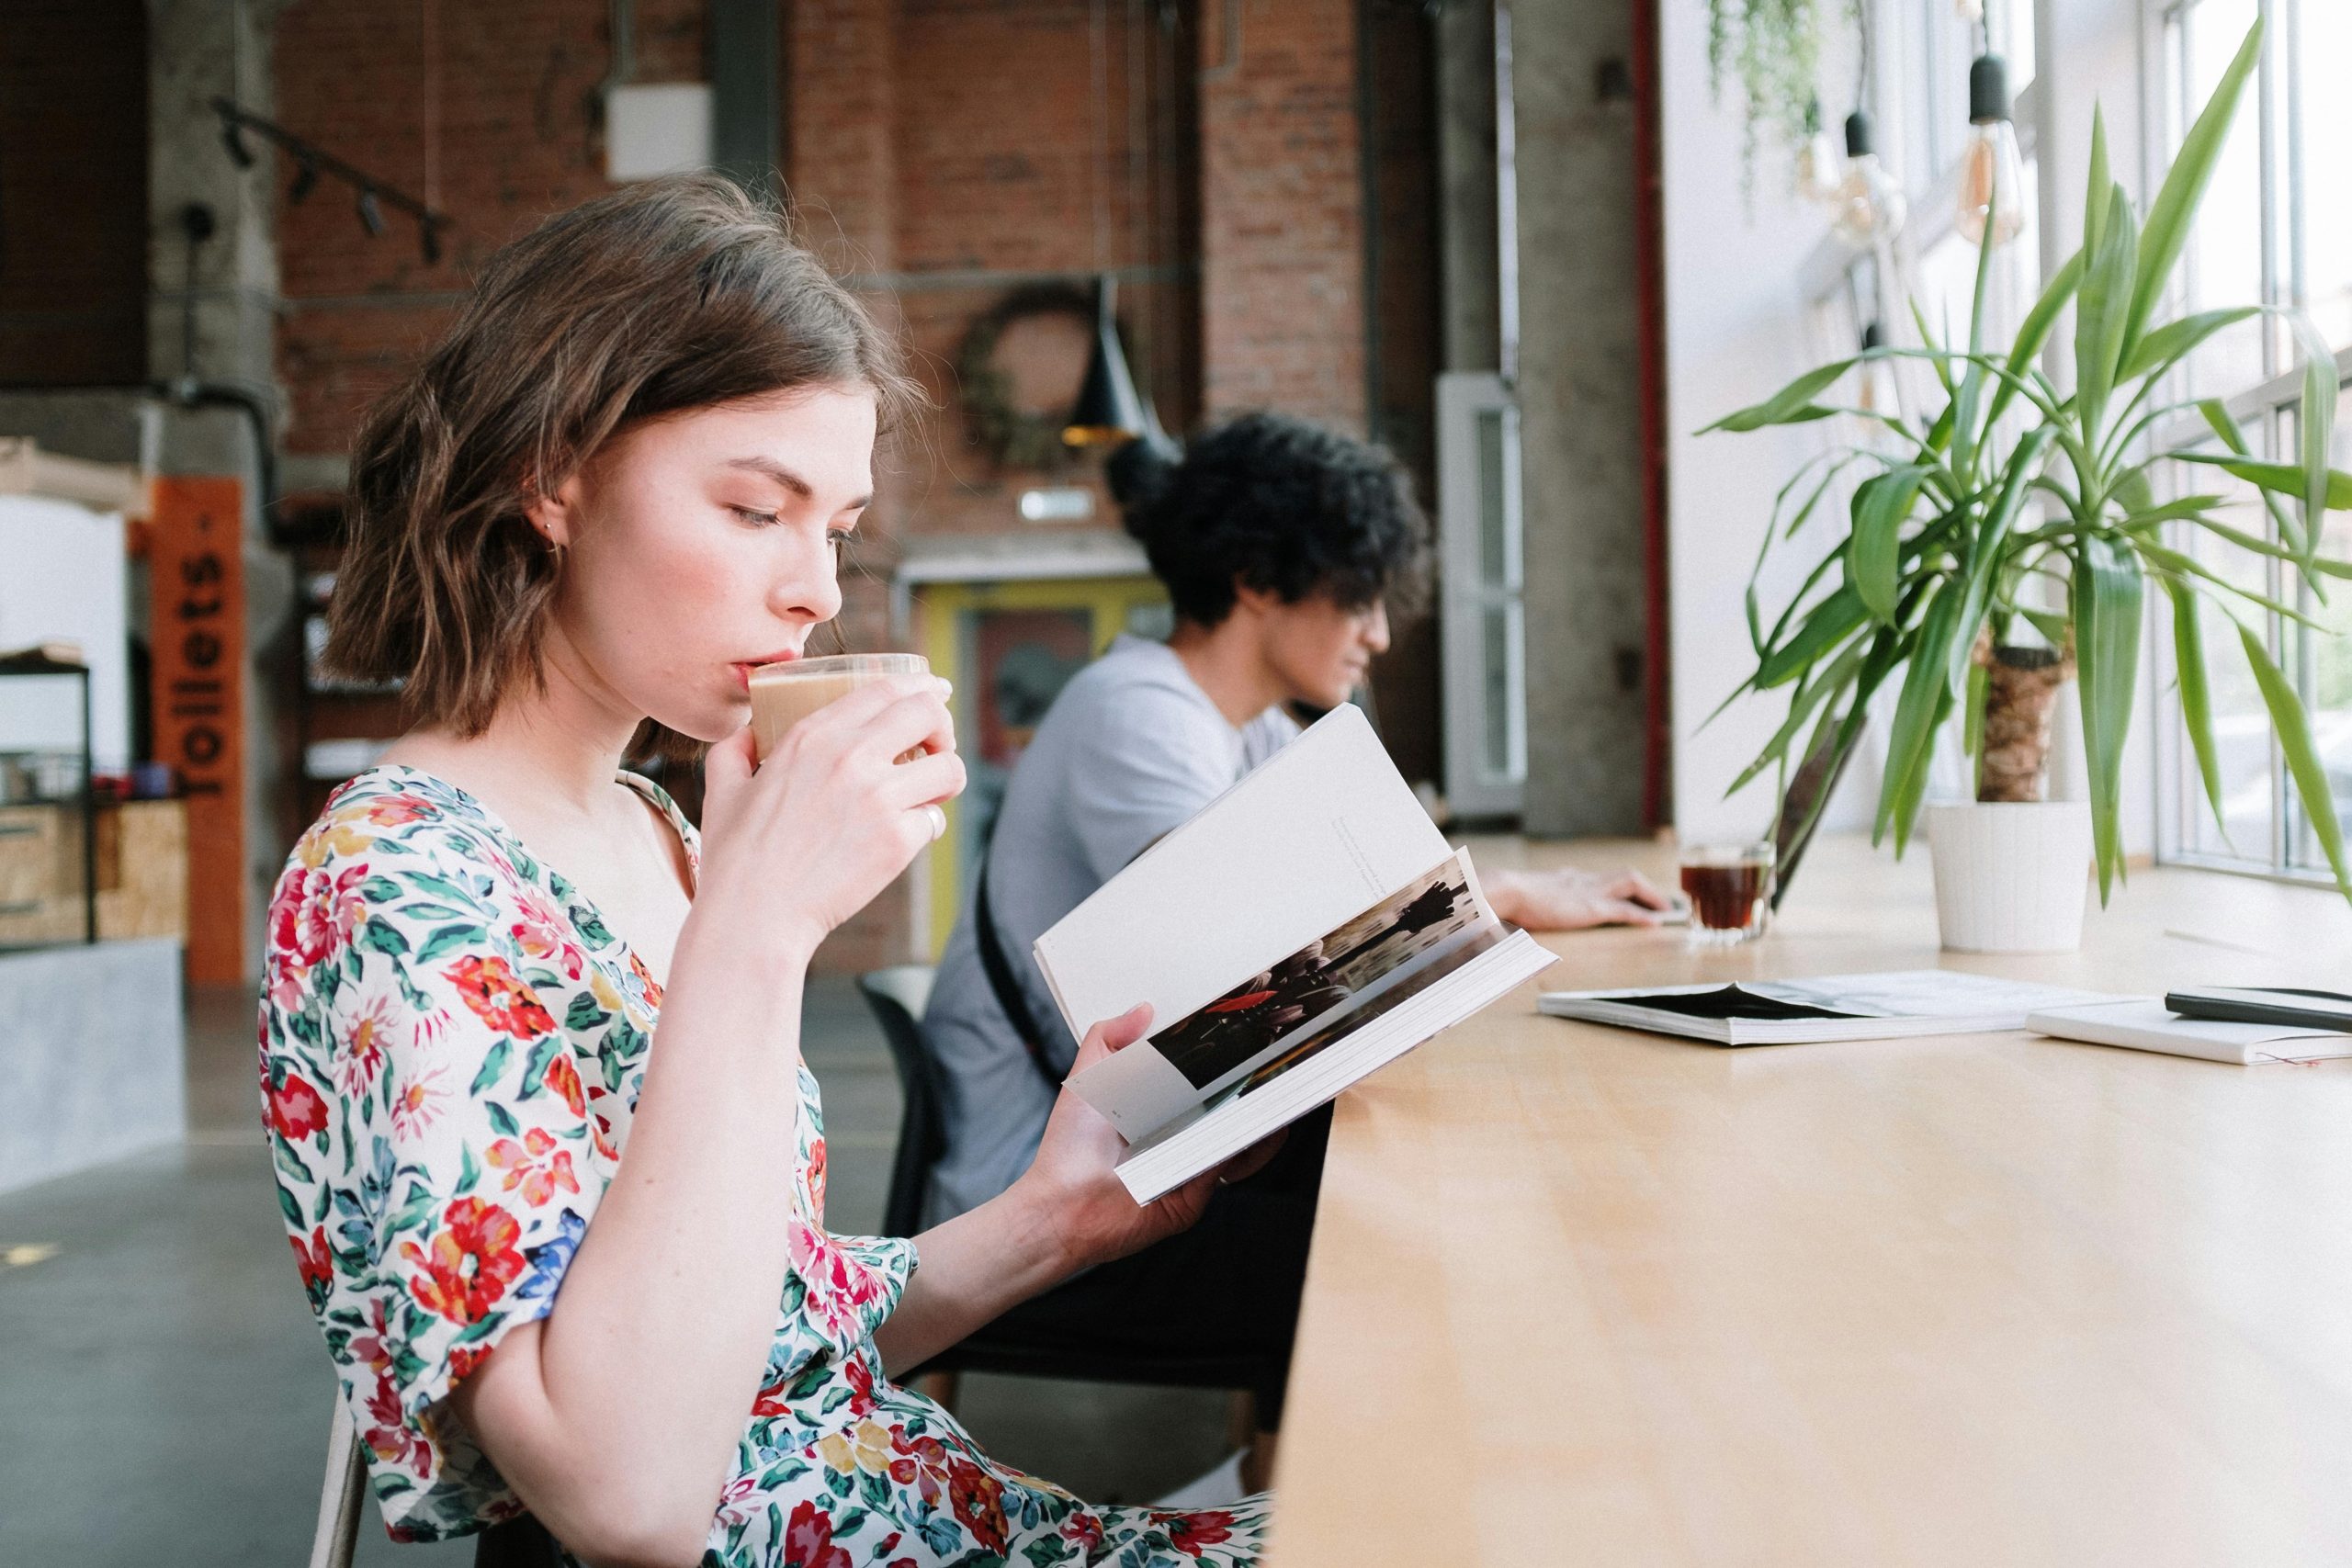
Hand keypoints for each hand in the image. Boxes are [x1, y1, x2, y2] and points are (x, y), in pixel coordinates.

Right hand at [690, 673, 963, 962]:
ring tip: (931, 792)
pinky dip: (925, 827)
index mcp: (812, 737)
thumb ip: (735, 749)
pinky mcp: (897, 840)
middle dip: (943, 726)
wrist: (754, 915)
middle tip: (937, 747)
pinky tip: (904, 837)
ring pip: (949, 767)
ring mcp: (879, 798)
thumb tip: (749, 734)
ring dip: (946, 777)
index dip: (919, 687)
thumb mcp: (723, 788)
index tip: (933, 692)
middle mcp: (850, 757)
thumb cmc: (734, 857)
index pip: (885, 689)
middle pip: (927, 714)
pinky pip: (935, 820)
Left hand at [1014, 1004, 1282, 1273]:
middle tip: (1272, 1054)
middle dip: (1253, 1079)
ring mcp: (1192, 1161)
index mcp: (1157, 1105)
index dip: (1223, 1056)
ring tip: (1277, 1083)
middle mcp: (1179, 1132)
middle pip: (1230, 1102)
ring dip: (1263, 1110)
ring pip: (1241, 1133)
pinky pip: (1233, 1164)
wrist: (1063, 1206)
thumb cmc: (1070, 1147)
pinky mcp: (1199, 1191)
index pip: (1201, 1076)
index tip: (1244, 1032)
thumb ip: (1108, 1038)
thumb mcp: (1085, 1079)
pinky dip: (1253, 1145)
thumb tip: (1143, 1009)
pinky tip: (1260, 1123)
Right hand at [1489, 866, 1673, 930]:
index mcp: (1566, 879)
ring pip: (1631, 884)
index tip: (1628, 893)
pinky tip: (1655, 922)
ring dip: (1651, 896)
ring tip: (1665, 910)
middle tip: (1660, 901)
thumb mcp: (1523, 900)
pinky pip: (1625, 910)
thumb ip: (1531, 906)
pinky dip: (1642, 915)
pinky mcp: (1590, 907)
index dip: (1618, 885)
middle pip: (1623, 876)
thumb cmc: (1506, 897)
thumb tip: (1519, 922)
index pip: (1600, 878)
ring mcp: (1588, 891)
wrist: (1506, 891)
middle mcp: (1582, 880)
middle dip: (1645, 887)